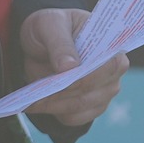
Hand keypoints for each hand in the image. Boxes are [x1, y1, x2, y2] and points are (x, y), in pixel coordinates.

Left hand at [20, 8, 125, 126]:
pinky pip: (74, 118)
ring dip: (54, 105)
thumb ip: (60, 43)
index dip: (89, 74)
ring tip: (31, 100)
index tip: (62, 75)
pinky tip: (36, 104)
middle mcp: (113, 73)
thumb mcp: (50, 24)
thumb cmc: (51, 26)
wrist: (41, 40)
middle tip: (37, 93)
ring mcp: (103, 93)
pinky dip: (54, 113)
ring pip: (81, 107)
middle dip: (63, 93)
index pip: (111, 65)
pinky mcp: (88, 107)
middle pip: (93, 91)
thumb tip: (70, 67)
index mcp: (111, 46)